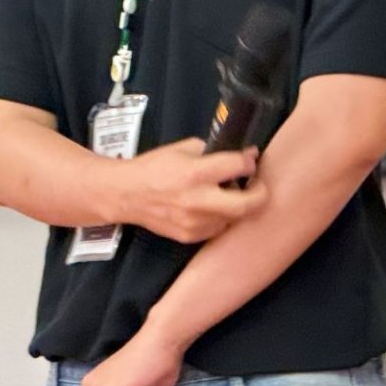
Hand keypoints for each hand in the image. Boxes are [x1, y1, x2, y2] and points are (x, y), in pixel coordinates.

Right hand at [113, 139, 267, 242]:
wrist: (126, 194)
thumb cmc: (153, 168)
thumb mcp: (182, 149)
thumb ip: (210, 151)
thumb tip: (236, 154)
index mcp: (195, 173)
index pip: (238, 167)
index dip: (249, 161)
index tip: (251, 158)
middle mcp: (197, 200)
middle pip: (247, 205)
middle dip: (260, 194)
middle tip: (258, 186)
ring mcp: (194, 222)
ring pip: (234, 219)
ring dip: (238, 207)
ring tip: (231, 195)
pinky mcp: (190, 236)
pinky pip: (217, 228)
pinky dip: (221, 217)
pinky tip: (213, 207)